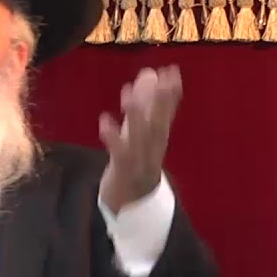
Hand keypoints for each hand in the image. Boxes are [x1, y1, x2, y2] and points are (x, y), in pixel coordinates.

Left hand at [98, 65, 181, 213]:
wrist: (130, 205)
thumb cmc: (134, 162)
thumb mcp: (139, 132)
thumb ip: (144, 105)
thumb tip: (148, 73)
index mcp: (157, 139)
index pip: (166, 114)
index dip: (170, 93)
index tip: (172, 70)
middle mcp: (152, 149)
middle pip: (158, 123)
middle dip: (161, 99)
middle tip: (162, 75)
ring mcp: (139, 161)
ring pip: (140, 136)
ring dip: (135, 114)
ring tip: (128, 91)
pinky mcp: (123, 171)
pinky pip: (118, 153)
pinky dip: (112, 136)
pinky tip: (104, 119)